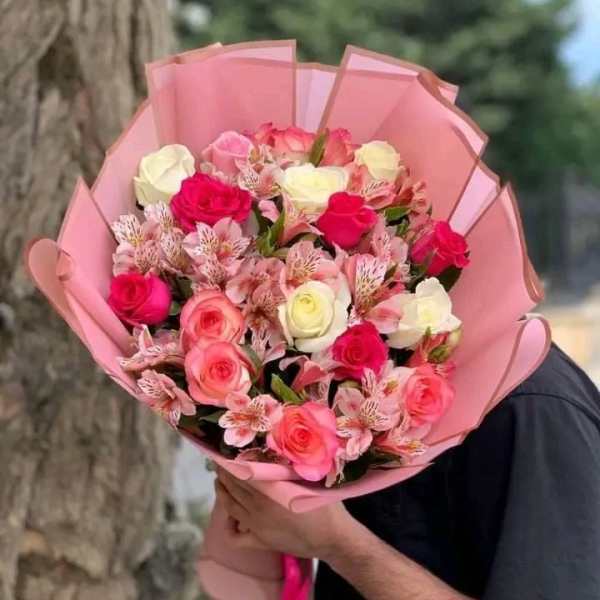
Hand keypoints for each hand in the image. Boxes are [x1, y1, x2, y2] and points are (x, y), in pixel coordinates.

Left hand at [215, 467, 359, 559]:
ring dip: (222, 493)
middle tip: (219, 463)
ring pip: (230, 507)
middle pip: (233, 487)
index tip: (222, 453)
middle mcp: (258, 506)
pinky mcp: (260, 541)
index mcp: (270, 489)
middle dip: (223, 474)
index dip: (229, 463)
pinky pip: (236, 537)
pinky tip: (230, 518)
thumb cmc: (324, 505)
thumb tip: (277, 449)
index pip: (241, 473)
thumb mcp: (309, 478)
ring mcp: (256, 525)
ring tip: (220, 482)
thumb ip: (290, 466)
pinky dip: (228, 526)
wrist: (332, 537)